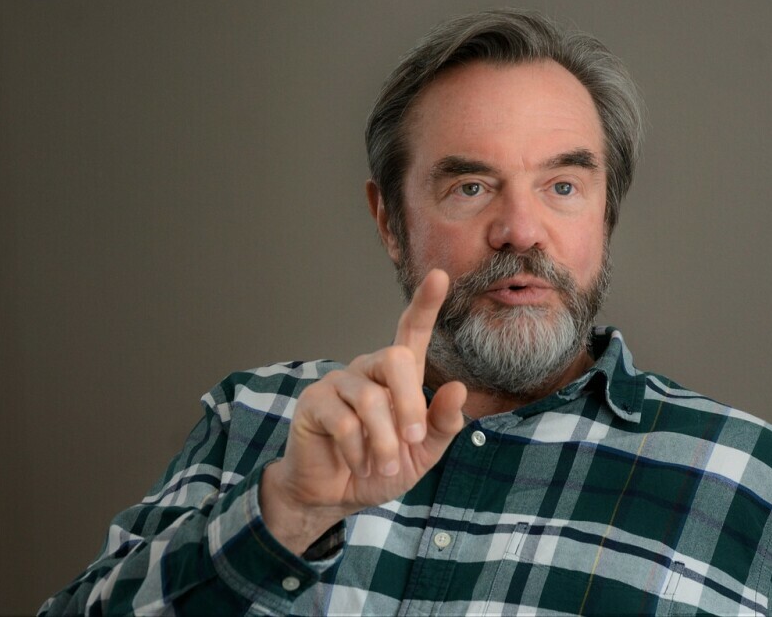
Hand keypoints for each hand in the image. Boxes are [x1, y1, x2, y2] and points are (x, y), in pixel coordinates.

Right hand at [260, 269, 466, 553]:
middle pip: (394, 359)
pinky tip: (358, 464)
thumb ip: (442, 424)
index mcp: (398, 376)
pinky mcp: (313, 402)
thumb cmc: (381, 467)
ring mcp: (338, 383)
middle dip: (410, 403)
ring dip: (384, 440)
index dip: (425, 304)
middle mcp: (368, 370)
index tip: (439, 276)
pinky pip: (343, 422)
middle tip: (415, 439)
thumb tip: (458, 389)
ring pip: (370, 399)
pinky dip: (359, 451)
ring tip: (386, 464)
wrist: (336, 496)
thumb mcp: (423, 453)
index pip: (411, 331)